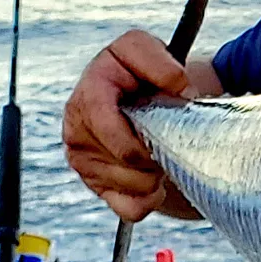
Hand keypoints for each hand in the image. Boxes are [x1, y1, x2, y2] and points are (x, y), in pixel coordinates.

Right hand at [63, 29, 193, 221]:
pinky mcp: (96, 185)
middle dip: (154, 156)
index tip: (161, 132)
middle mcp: (78, 127)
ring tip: (160, 156)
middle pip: (125, 162)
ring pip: (131, 188)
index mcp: (90, 93)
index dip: (137, 139)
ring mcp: (83, 159)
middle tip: (166, 143)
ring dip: (155, 177)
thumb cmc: (142, 75)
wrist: (140, 97)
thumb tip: (182, 90)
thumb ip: (161, 64)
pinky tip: (154, 181)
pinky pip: (130, 209)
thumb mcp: (149, 52)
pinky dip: (150, 200)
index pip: (106, 127)